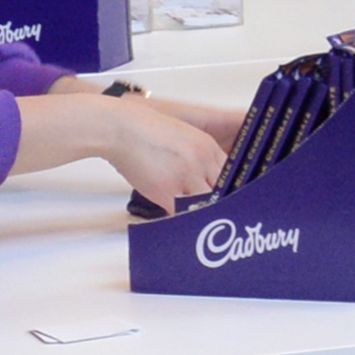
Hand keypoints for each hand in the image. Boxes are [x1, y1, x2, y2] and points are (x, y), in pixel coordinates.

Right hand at [99, 100, 229, 212]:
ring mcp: (187, 176)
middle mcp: (203, 161)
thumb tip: (205, 182)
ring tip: (203, 226)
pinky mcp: (168, 190)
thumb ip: (199, 159)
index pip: (233, 174)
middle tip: (221, 219)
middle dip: (222, 205)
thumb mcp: (184, 139)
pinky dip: (182, 220)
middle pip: (225, 191)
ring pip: (208, 204)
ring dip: (204, 214)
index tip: (231, 201)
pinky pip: (183, 213)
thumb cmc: (146, 134)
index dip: (231, 190)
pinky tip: (181, 224)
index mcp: (209, 147)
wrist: (121, 129)